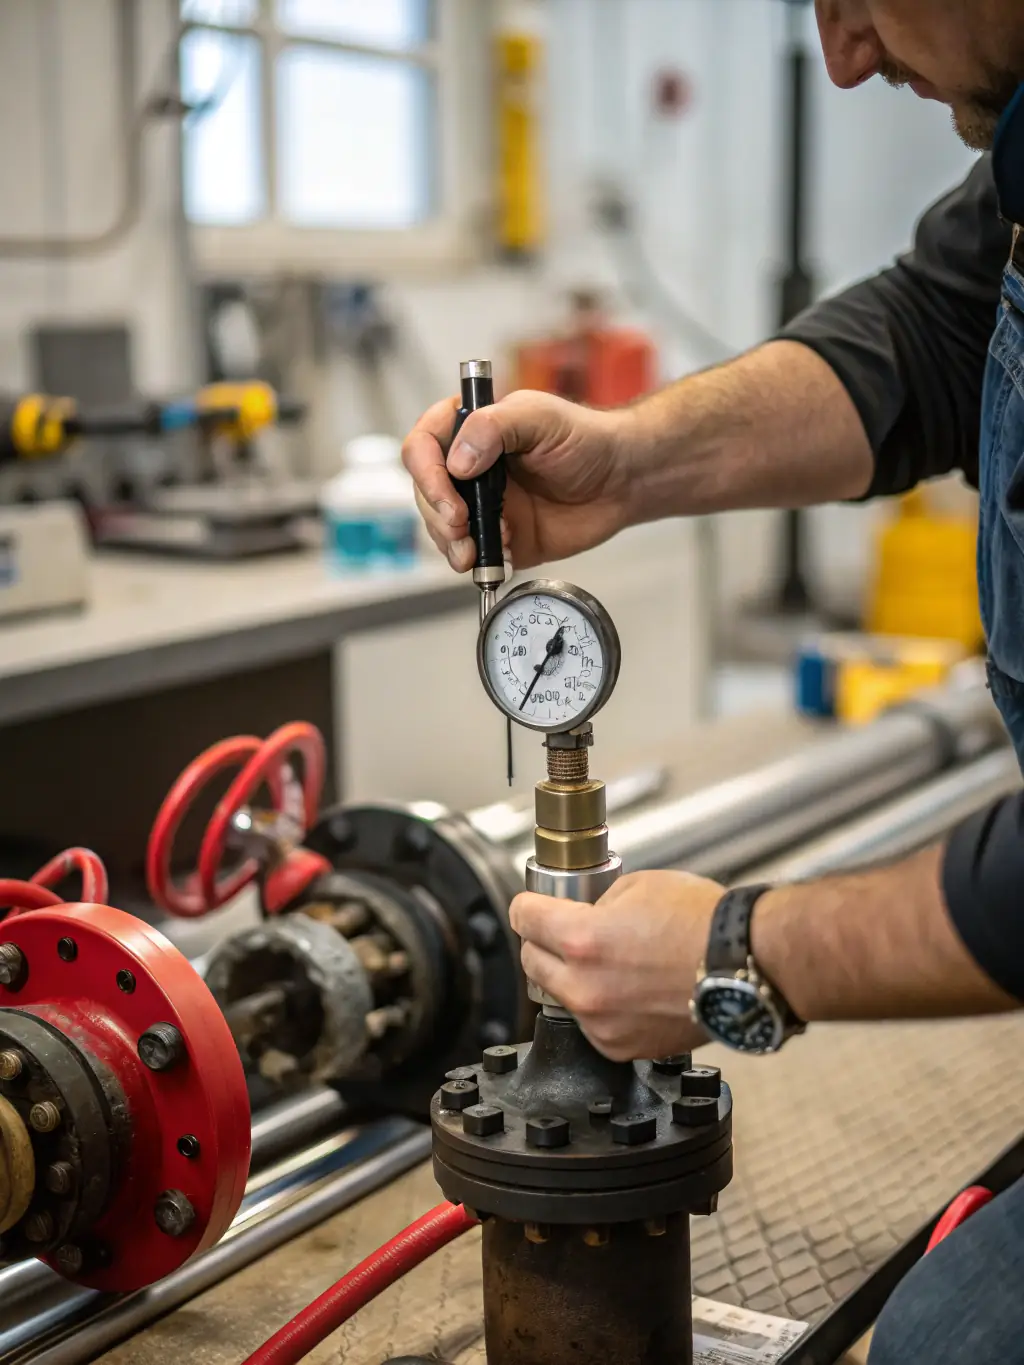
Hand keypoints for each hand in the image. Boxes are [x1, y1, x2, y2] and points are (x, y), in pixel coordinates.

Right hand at [401, 389, 634, 572]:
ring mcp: (481, 504)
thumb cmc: (586, 439)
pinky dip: (474, 561)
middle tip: (461, 527)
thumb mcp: (540, 419)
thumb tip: (457, 462)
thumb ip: (495, 429)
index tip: (449, 493)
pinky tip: (497, 557)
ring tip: (472, 552)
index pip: (423, 445)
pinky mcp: (499, 538)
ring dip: (449, 542)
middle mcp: (469, 466)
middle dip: (437, 513)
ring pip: (441, 526)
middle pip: (425, 491)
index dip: (427, 471)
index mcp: (472, 429)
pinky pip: (470, 554)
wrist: (621, 481)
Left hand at [509, 869, 723, 1060]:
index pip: (523, 917)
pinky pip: (591, 1022)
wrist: (745, 967)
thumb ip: (597, 903)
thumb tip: (583, 913)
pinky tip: (628, 988)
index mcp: (581, 940)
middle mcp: (584, 988)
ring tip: (610, 962)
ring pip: (561, 995)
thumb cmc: (704, 925)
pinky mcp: (620, 1047)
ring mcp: (601, 1023)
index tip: (531, 906)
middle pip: (531, 961)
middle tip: (565, 932)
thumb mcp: (639, 886)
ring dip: (572, 977)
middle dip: (544, 942)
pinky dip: (600, 1006)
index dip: (528, 906)